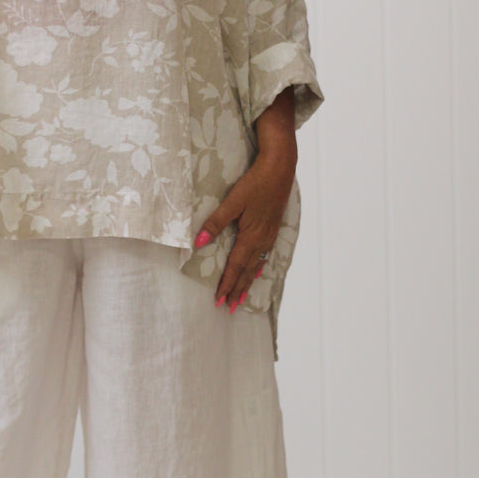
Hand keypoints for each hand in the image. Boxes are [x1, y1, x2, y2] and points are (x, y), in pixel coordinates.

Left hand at [194, 147, 295, 311]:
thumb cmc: (256, 183)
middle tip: (229, 307)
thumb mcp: (233, 202)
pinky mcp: (273, 229)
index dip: (227, 284)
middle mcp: (262, 241)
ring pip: (257, 266)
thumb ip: (216, 222)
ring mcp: (270, 236)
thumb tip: (198, 242)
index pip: (236, 267)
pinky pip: (264, 257)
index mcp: (251, 237)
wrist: (280, 169)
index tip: (219, 301)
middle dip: (238, 290)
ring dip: (248, 282)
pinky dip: (257, 269)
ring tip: (242, 298)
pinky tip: (256, 270)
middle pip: (247, 271)